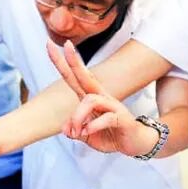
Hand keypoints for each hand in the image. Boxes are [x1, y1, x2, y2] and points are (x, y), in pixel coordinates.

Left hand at [47, 41, 158, 155]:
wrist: (137, 144)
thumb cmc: (112, 135)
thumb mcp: (87, 136)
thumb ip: (75, 130)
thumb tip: (65, 129)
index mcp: (91, 98)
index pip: (74, 77)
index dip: (62, 62)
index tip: (50, 44)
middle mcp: (101, 98)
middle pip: (85, 76)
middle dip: (74, 60)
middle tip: (66, 45)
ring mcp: (113, 106)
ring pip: (90, 100)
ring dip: (78, 116)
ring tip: (77, 131)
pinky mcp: (122, 118)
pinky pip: (106, 118)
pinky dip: (93, 126)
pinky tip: (87, 133)